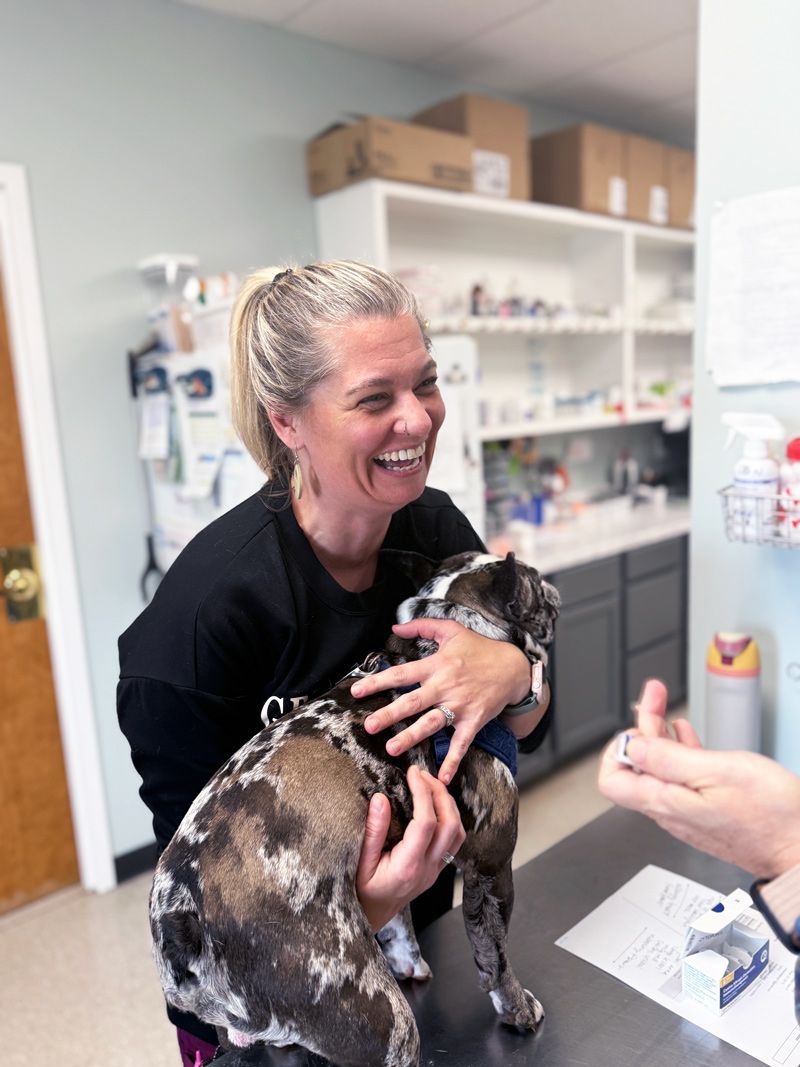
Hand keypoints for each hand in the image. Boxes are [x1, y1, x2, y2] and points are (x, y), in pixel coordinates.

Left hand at [351, 619, 530, 783]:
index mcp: (437, 665)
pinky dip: (452, 761)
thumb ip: (422, 626)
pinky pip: (461, 743)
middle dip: (389, 714)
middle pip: (413, 701)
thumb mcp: (452, 630)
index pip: (401, 673)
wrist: (514, 668)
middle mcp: (446, 686)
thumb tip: (395, 627)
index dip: (377, 681)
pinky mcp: (474, 720)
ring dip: (412, 736)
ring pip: (432, 723)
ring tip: (392, 748)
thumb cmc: (480, 649)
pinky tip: (441, 778)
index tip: (356, 691)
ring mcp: (460, 705)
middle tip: (369, 726)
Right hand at [355, 764, 465, 931]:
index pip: (426, 823)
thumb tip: (380, 798)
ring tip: (430, 785)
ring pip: (457, 834)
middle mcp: (428, 869)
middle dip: (440, 793)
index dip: (422, 793)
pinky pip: (453, 841)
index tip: (411, 773)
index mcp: (408, 866)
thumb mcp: (358, 862)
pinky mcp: (436, 870)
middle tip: (422, 773)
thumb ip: (372, 831)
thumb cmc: (359, 892)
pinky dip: (449, 818)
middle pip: (450, 825)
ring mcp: (435, 871)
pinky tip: (434, 806)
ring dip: (449, 805)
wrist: (369, 919)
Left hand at [598, 680, 799, 878]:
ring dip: (660, 733)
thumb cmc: (772, 815)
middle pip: (638, 766)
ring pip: (661, 769)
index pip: (612, 781)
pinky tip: (685, 735)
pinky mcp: (708, 810)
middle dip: (642, 725)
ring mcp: (689, 812)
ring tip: (664, 705)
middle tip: (654, 695)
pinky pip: (682, 777)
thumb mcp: (718, 772)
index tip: (635, 726)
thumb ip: (670, 758)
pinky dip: (680, 750)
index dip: (618, 748)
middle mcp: (672, 811)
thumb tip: (632, 748)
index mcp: (666, 802)